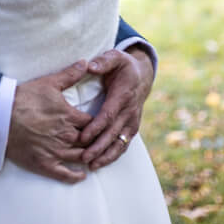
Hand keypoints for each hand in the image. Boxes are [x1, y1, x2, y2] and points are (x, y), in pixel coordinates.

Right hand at [5, 59, 92, 182]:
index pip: (93, 123)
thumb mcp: (47, 83)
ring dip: (89, 157)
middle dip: (95, 141)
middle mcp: (66, 136)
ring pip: (81, 157)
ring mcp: (56, 152)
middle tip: (99, 141)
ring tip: (93, 156)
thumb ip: (69, 75)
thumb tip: (86, 62)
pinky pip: (65, 175)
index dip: (97, 123)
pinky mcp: (44, 164)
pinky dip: (76, 176)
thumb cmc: (22, 99)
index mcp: (69, 117)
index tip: (99, 123)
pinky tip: (82, 174)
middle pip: (89, 141)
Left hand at [78, 46, 154, 169]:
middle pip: (113, 133)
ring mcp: (132, 122)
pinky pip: (123, 144)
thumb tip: (90, 66)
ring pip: (120, 142)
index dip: (96, 127)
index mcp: (123, 96)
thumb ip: (103, 61)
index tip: (82, 137)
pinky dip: (114, 155)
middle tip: (84, 158)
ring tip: (92, 165)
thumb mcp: (115, 57)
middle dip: (99, 147)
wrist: (141, 75)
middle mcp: (130, 112)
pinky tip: (101, 163)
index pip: (108, 115)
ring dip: (106, 155)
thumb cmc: (123, 66)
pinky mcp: (131, 128)